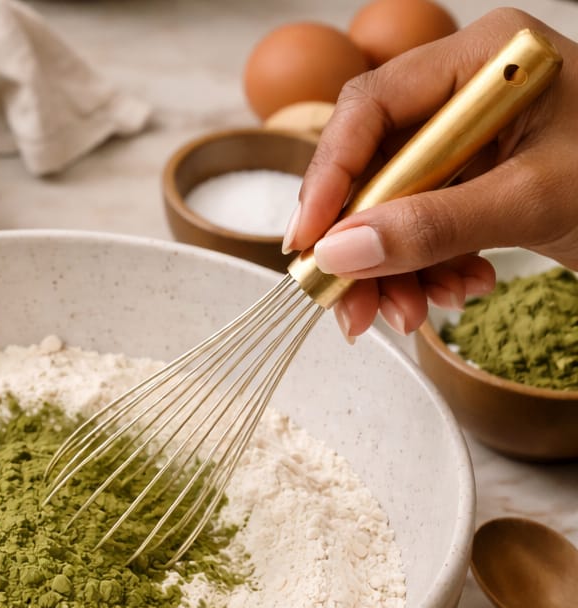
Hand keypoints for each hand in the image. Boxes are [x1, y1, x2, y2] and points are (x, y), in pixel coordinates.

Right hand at [285, 7, 577, 337]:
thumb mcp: (532, 202)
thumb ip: (434, 225)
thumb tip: (341, 251)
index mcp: (484, 59)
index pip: (371, 108)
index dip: (329, 178)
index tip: (309, 243)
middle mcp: (465, 91)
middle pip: (372, 166)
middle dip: (362, 245)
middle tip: (353, 307)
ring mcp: (467, 138)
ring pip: (389, 206)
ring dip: (393, 270)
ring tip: (412, 315)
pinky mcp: (472, 179)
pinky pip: (420, 226)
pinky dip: (426, 269)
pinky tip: (455, 291)